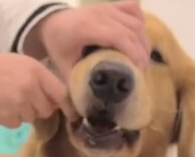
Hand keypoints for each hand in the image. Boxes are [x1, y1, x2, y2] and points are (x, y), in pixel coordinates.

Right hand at [0, 49, 76, 127]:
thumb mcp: (21, 64)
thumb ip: (39, 79)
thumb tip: (56, 99)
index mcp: (36, 72)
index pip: (61, 94)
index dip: (67, 106)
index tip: (73, 114)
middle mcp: (31, 88)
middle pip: (47, 109)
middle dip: (39, 107)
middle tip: (23, 98)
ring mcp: (20, 105)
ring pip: (31, 117)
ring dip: (23, 113)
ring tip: (7, 99)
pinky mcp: (9, 118)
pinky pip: (17, 124)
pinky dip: (10, 118)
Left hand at [28, 2, 151, 78]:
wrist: (51, 22)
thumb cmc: (58, 45)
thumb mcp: (63, 66)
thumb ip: (76, 84)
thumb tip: (85, 108)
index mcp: (87, 28)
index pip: (119, 37)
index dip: (133, 53)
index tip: (139, 71)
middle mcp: (100, 15)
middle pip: (132, 30)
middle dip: (142, 52)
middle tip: (142, 72)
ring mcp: (107, 8)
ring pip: (136, 21)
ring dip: (144, 41)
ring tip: (142, 60)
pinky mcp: (112, 6)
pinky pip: (133, 9)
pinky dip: (140, 23)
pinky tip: (139, 38)